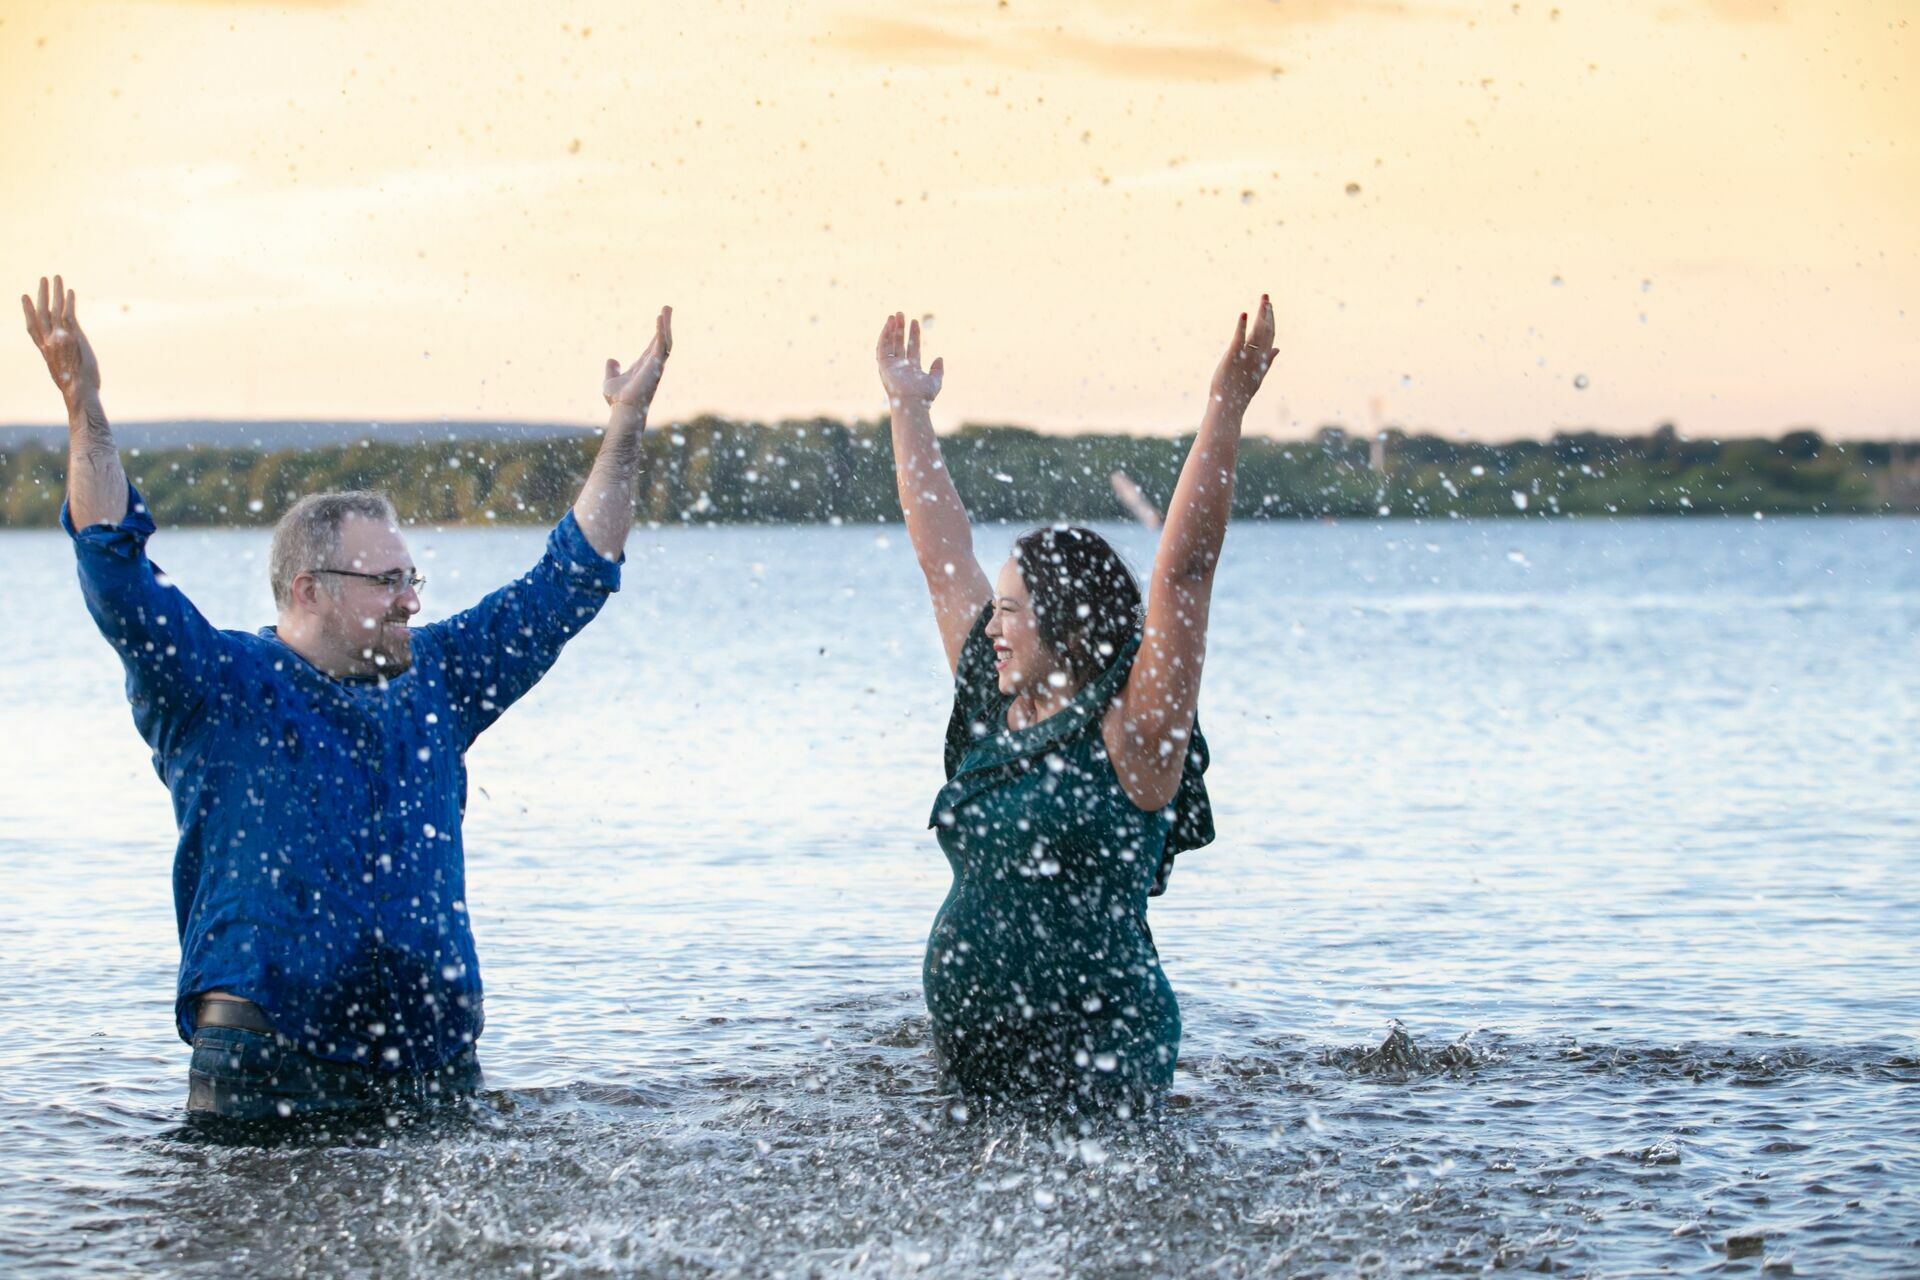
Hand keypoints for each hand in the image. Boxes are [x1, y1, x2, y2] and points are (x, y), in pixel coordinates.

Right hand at [21, 275, 101, 410]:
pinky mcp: (72, 336)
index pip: (32, 327)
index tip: (24, 297)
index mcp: (45, 350)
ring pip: (55, 309)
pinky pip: (69, 314)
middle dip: (41, 294)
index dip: (27, 311)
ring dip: (55, 291)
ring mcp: (59, 337)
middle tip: (42, 279)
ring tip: (55, 277)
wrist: (79, 392)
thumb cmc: (75, 389)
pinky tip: (70, 291)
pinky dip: (69, 301)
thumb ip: (62, 363)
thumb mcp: (63, 374)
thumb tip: (67, 367)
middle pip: (42, 312)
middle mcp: (49, 341)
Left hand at [603, 306, 672, 411]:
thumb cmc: (618, 400)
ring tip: (666, 308)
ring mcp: (656, 365)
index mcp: (643, 367)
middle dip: (665, 325)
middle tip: (667, 308)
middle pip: (662, 341)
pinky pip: (662, 345)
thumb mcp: (610, 381)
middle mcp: (652, 365)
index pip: (652, 347)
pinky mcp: (656, 365)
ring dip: (666, 324)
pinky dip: (662, 331)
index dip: (657, 333)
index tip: (660, 319)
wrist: (623, 410)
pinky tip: (660, 319)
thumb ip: (612, 370)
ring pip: (665, 341)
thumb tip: (611, 360)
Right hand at [876, 312, 942, 404]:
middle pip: (899, 343)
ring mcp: (890, 365)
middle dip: (900, 328)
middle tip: (901, 313)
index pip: (912, 347)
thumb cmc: (924, 395)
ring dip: (891, 329)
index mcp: (911, 369)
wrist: (912, 401)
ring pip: (889, 343)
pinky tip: (888, 325)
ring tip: (894, 315)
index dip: (913, 334)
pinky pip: (881, 347)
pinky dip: (884, 336)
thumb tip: (939, 358)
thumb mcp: (935, 381)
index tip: (915, 321)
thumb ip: (937, 370)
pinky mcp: (883, 365)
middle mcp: (899, 366)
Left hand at [1209, 293, 1276, 412]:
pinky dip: (1242, 326)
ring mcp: (1247, 356)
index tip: (1270, 306)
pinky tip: (1243, 314)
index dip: (1271, 320)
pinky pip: (1239, 338)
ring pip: (1257, 331)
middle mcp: (1257, 356)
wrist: (1229, 406)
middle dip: (1267, 313)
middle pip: (1266, 330)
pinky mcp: (1233, 356)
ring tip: (1263, 300)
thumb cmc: (1240, 392)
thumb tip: (1278, 348)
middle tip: (1266, 296)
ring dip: (1261, 314)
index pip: (1270, 335)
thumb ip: (1268, 361)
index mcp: (1262, 359)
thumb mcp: (1257, 376)